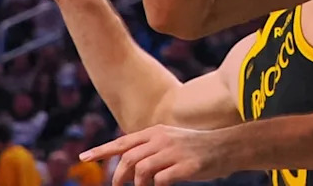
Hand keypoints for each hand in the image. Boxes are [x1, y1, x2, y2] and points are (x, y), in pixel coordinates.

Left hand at [80, 125, 229, 185]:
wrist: (228, 147)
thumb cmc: (197, 147)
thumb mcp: (171, 140)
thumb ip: (150, 147)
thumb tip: (126, 162)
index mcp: (157, 131)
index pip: (123, 142)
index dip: (102, 150)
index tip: (84, 158)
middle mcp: (163, 139)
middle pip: (128, 159)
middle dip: (119, 176)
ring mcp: (174, 152)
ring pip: (141, 170)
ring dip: (139, 184)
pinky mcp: (185, 166)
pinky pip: (160, 180)